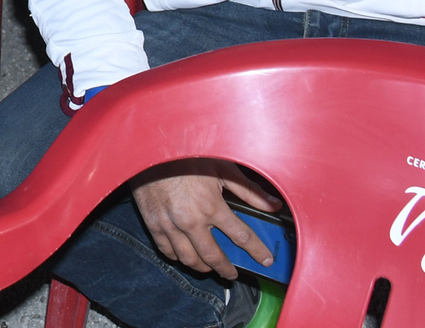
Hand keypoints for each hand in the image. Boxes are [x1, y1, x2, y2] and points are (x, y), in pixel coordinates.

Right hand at [131, 159, 279, 278]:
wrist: (151, 149)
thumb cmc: (187, 154)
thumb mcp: (222, 167)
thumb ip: (249, 190)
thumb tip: (273, 205)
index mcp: (211, 206)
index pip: (241, 237)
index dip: (257, 251)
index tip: (266, 260)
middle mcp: (191, 221)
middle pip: (213, 256)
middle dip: (226, 269)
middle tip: (233, 274)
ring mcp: (170, 224)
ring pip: (189, 258)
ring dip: (203, 267)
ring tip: (210, 268)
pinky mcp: (153, 223)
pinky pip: (167, 250)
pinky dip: (178, 258)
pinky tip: (185, 256)